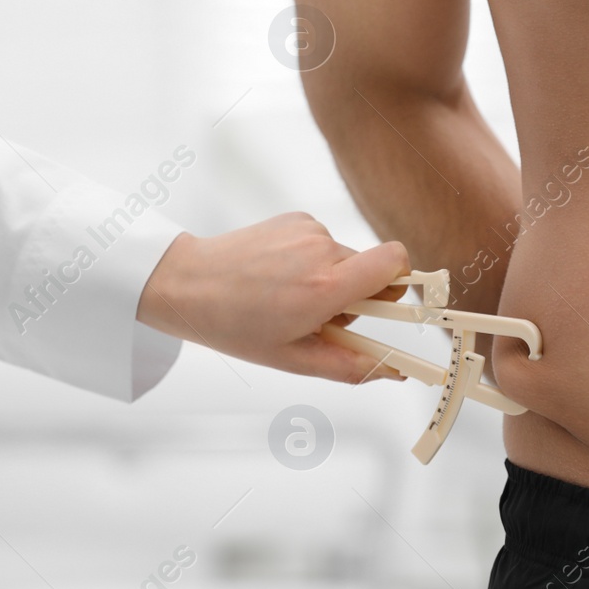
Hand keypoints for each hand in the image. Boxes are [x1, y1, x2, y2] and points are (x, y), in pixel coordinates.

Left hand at [135, 212, 410, 383]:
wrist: (187, 284)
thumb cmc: (236, 326)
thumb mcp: (295, 359)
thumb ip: (351, 366)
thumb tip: (394, 371)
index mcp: (326, 287)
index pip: (396, 263)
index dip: (400, 283)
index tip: (385, 305)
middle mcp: (322, 251)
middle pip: (372, 268)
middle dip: (357, 293)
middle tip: (319, 317)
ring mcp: (308, 230)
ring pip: (345, 258)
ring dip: (331, 278)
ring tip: (289, 296)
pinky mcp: (295, 218)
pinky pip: (323, 243)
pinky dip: (311, 260)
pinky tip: (279, 275)